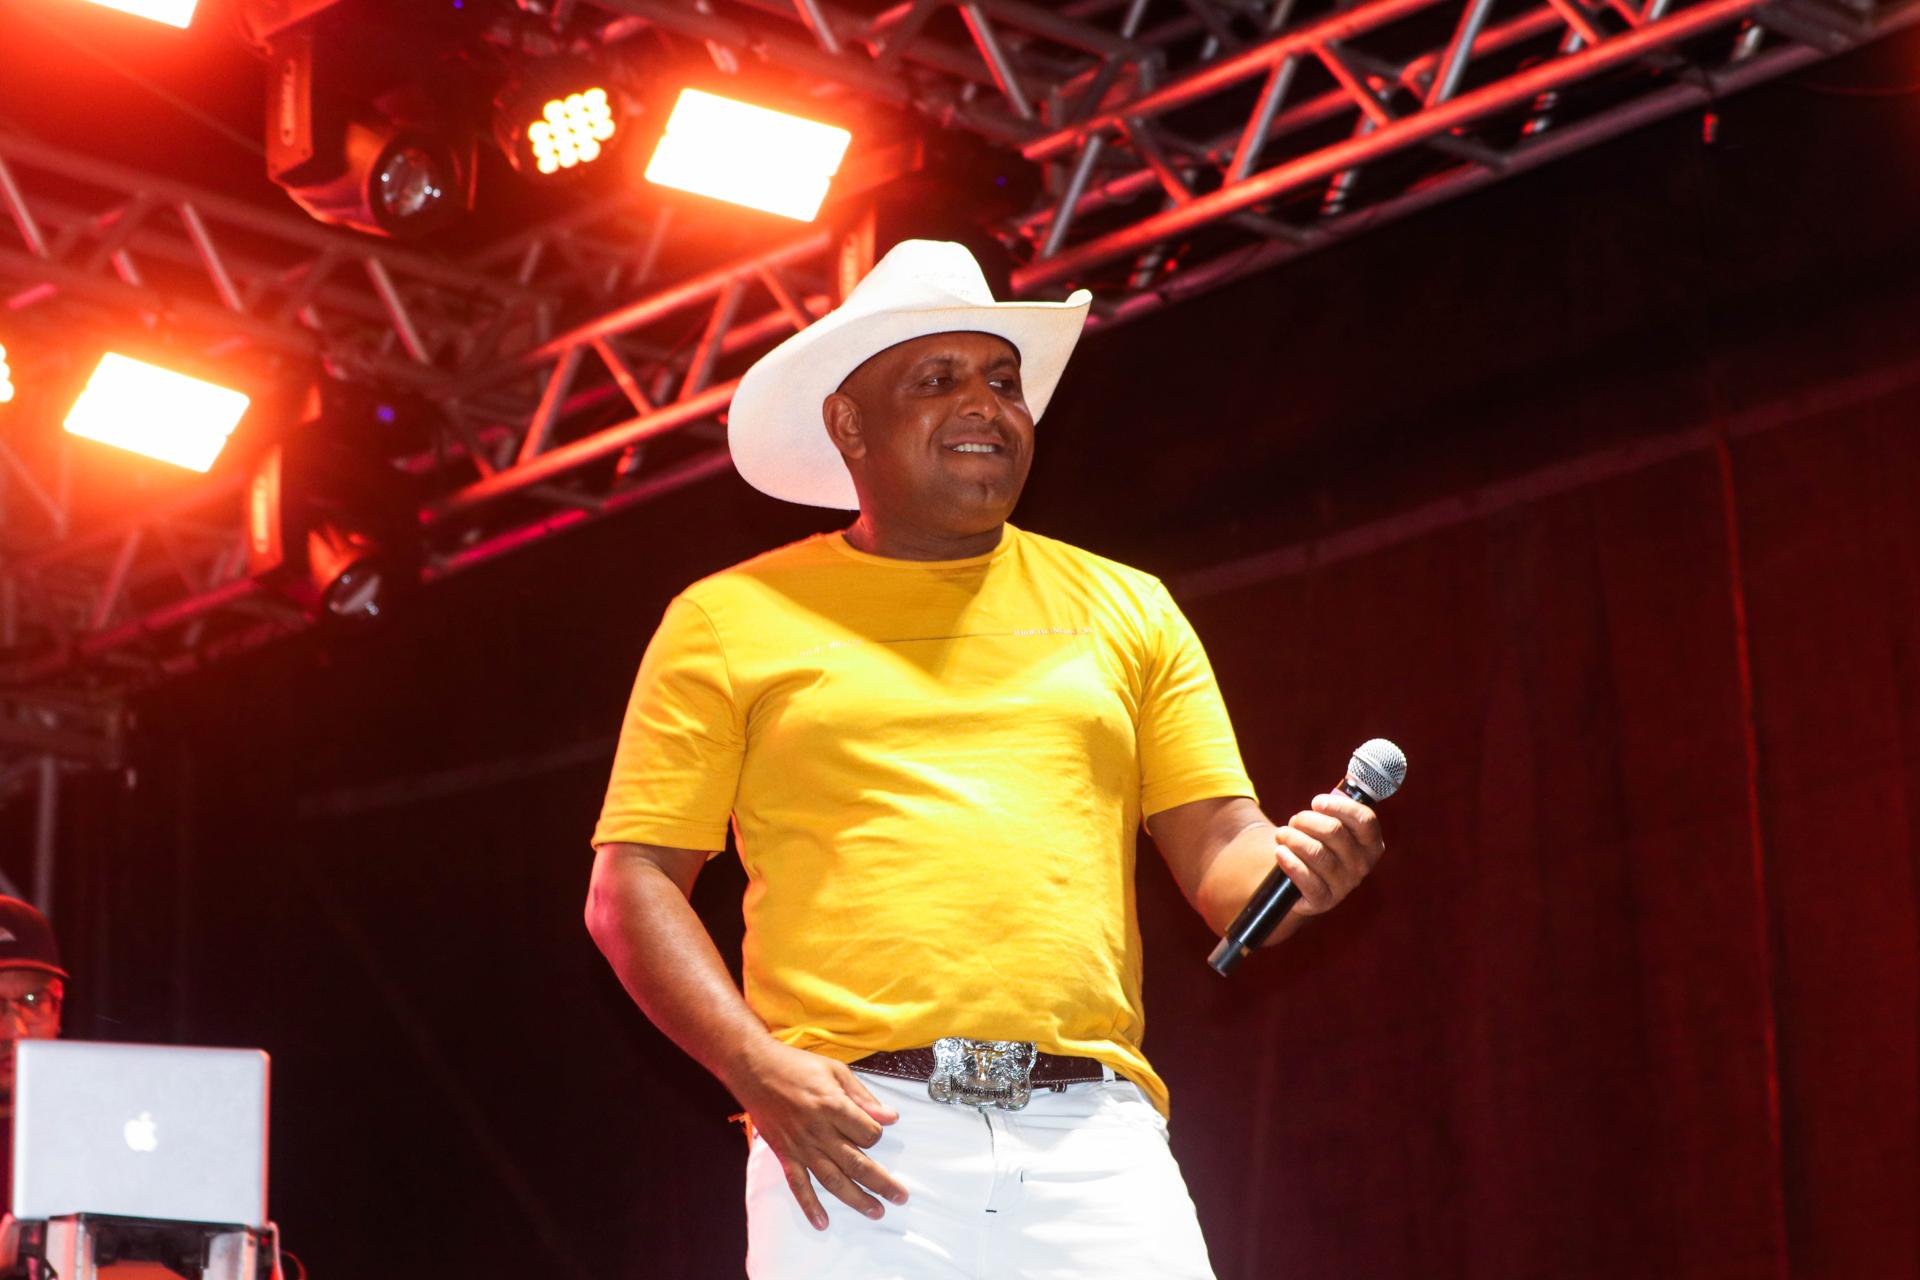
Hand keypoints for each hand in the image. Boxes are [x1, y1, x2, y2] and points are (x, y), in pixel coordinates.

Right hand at [726, 1040, 906, 1229]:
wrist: (754, 1068)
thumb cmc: (796, 1065)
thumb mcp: (836, 1070)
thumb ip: (863, 1097)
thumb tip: (890, 1117)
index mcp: (834, 1106)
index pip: (868, 1133)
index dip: (877, 1134)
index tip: (876, 1131)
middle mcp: (819, 1131)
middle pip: (856, 1163)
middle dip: (881, 1182)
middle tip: (900, 1197)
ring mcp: (800, 1146)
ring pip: (832, 1179)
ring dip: (856, 1198)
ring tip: (876, 1212)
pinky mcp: (784, 1154)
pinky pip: (798, 1184)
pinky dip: (809, 1206)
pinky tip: (822, 1222)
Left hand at [1273, 791, 1384, 915]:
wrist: (1300, 876)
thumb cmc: (1318, 842)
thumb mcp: (1332, 824)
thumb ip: (1338, 808)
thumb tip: (1339, 790)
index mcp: (1371, 844)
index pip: (1364, 819)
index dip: (1338, 807)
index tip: (1316, 802)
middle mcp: (1363, 865)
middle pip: (1334, 832)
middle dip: (1307, 820)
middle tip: (1294, 821)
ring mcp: (1345, 885)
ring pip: (1317, 853)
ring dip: (1294, 839)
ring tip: (1282, 835)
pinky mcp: (1324, 901)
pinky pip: (1307, 880)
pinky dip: (1290, 863)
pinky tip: (1280, 853)